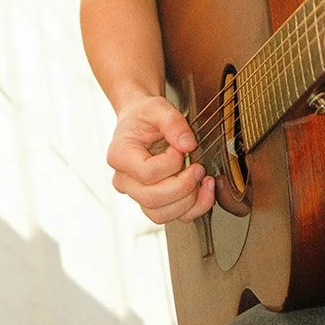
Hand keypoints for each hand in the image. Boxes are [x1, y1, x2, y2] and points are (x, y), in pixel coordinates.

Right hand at [106, 94, 214, 224]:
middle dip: (184, 186)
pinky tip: (205, 190)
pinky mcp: (151, 201)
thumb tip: (188, 145)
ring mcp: (136, 193)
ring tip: (203, 179)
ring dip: (189, 201)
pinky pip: (171, 216)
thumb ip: (173, 122)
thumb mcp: (158, 107)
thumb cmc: (145, 115)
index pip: (148, 173)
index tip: (183, 148)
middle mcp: (124, 180)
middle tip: (199, 167)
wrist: (140, 121)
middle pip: (153, 199)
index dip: (172, 164)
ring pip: (161, 215)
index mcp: (120, 156)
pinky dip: (193, 208)